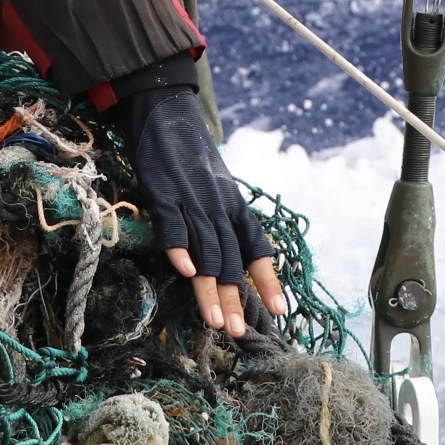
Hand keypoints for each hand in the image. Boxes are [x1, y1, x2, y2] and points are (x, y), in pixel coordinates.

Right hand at [124, 89, 287, 335]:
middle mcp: (218, 205)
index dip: (268, 279)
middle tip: (238, 332)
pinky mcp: (164, 192)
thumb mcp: (215, 187)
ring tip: (214, 321)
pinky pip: (174, 225)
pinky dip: (180, 248)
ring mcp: (191, 200)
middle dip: (235, 298)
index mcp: (233, 206)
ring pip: (206, 249)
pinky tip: (186, 271)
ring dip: (212, 288)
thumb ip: (221, 221)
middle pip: (230, 258)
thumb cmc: (190, 158)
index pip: (257, 246)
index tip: (280, 311)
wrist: (167, 113)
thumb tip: (226, 260)